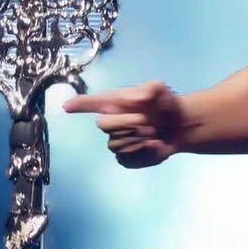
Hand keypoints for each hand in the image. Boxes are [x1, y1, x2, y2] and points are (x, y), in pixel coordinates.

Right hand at [61, 79, 184, 167]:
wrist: (180, 125)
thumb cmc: (164, 104)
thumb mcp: (161, 89)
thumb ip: (151, 88)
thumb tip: (137, 98)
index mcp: (114, 103)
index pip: (90, 103)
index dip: (78, 104)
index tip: (67, 106)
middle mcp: (111, 122)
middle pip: (102, 124)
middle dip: (126, 122)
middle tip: (147, 121)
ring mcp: (117, 141)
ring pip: (115, 144)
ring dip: (138, 139)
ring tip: (154, 133)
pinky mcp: (127, 158)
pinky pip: (126, 160)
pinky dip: (145, 154)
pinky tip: (156, 146)